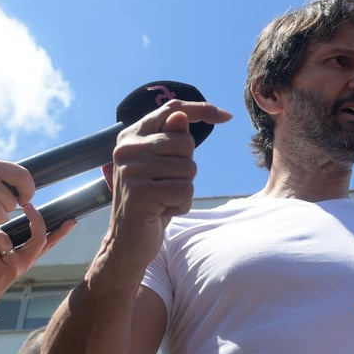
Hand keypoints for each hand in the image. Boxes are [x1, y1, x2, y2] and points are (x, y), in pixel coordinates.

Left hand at [0, 203, 74, 319]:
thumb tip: (11, 224)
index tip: (71, 220)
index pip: (50, 243)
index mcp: (28, 259)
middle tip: (28, 206)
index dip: (62, 232)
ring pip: (6, 240)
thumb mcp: (4, 258)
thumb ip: (11, 244)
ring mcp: (12, 268)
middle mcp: (24, 264)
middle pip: (39, 239)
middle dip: (36, 220)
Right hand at [103, 100, 231, 261]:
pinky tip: (163, 211)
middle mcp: (127, 149)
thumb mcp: (162, 167)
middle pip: (186, 143)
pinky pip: (185, 190)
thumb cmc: (151, 202)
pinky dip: (181, 205)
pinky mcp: (141, 192)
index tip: (226, 116)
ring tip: (163, 200)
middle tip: (166, 186)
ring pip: (188, 168)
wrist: (127, 243)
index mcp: (131, 137)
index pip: (172, 110)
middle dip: (187, 168)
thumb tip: (181, 116)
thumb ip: (171, 140)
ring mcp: (132, 170)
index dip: (201, 110)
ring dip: (184, 189)